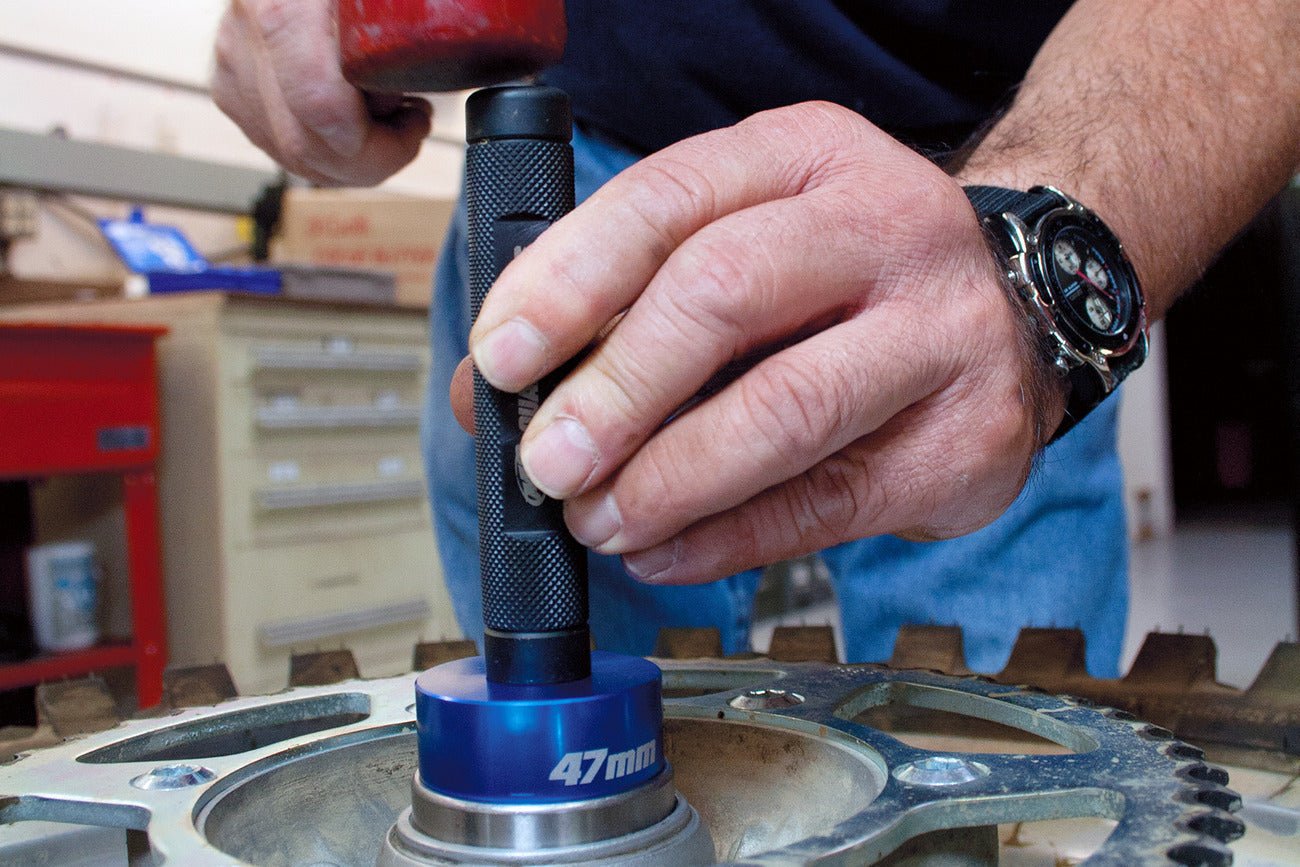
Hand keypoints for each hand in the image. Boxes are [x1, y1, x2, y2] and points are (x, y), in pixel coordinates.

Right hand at [212, 0, 430, 185]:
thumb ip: (411, 13)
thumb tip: (453, 41)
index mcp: (287, 8)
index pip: (324, 107)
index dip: (380, 141)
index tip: (418, 120)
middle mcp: (249, 34)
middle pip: (305, 145)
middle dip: (371, 159)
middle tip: (409, 129)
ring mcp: (231, 60)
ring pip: (290, 153)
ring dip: (348, 158)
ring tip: (385, 119)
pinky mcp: (227, 82)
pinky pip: (276, 142)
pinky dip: (322, 147)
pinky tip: (351, 119)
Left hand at [457, 101, 1063, 584]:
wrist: (1025, 308)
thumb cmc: (848, 278)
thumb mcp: (742, 240)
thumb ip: (623, 302)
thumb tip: (492, 396)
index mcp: (807, 155)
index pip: (666, 201)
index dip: (567, 282)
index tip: (501, 360)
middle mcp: (886, 224)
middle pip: (722, 294)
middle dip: (616, 391)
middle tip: (548, 462)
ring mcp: (941, 330)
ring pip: (783, 409)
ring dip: (667, 480)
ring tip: (598, 519)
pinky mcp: (965, 438)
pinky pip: (824, 501)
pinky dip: (724, 538)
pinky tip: (662, 550)